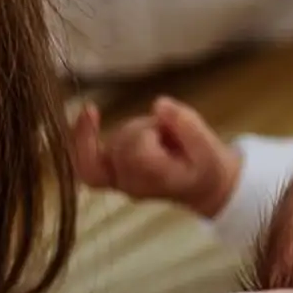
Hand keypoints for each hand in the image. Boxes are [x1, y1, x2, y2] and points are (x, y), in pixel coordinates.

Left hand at [71, 98, 240, 218]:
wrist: (204, 188)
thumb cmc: (207, 167)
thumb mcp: (209, 147)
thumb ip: (187, 125)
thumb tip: (159, 103)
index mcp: (159, 180)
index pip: (137, 153)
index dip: (149, 133)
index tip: (167, 128)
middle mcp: (133, 186)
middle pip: (120, 148)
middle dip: (144, 130)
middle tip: (170, 134)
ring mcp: (118, 182)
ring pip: (110, 145)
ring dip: (133, 131)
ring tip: (160, 137)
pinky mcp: (108, 172)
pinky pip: (85, 161)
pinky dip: (83, 136)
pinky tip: (90, 112)